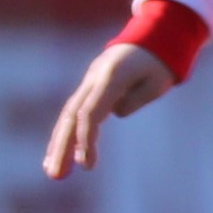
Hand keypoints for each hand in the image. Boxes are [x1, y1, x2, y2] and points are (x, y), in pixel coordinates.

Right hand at [43, 42, 175, 177]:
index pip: (91, 113)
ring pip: (68, 115)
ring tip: (53, 173)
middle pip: (72, 115)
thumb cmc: (159, 62)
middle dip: (62, 146)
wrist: (152, 36)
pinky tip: (60, 155)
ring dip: (59, 144)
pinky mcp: (90, 87)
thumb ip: (136, 99)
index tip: (87, 166)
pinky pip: (74, 112)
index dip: (86, 140)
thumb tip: (114, 112)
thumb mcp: (158, 81)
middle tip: (56, 176)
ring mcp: (89, 81)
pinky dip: (67, 133)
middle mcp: (94, 78)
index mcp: (111, 76)